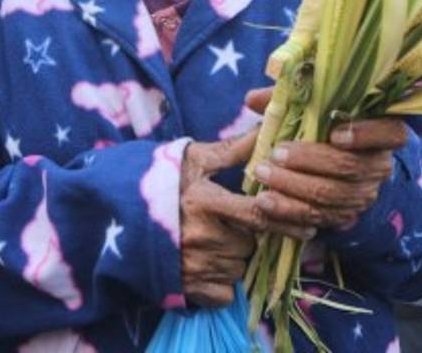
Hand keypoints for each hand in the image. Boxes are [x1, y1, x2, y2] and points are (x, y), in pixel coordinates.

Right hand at [179, 132, 309, 306]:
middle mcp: (201, 236)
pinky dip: (221, 282)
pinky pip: (225, 292)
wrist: (116, 217)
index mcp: (205, 201)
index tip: (306, 224)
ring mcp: (194, 266)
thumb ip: (233, 149)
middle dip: (249, 236)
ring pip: (239, 267)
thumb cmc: (162, 183)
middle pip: (251, 244)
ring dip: (235, 258)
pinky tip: (206, 264)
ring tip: (212, 241)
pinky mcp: (188, 289)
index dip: (285, 219)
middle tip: (233, 226)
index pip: (259, 213)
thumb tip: (267, 128)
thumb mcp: (194, 160)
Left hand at [243, 88, 407, 231]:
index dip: (367, 134)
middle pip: (350, 166)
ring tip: (262, 174)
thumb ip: (287, 100)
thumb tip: (252, 99)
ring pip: (332, 195)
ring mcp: (364, 193)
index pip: (391, 133)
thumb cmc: (321, 126)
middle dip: (309, 160)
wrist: (331, 166)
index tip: (335, 134)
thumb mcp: (311, 108)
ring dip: (293, 186)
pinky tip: (266, 202)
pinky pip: (319, 217)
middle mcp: (379, 165)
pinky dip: (290, 210)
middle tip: (276, 154)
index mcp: (382, 131)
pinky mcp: (345, 215)